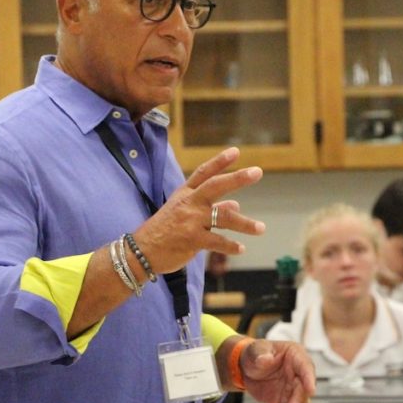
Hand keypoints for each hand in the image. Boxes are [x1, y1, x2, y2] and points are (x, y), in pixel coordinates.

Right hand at [134, 147, 264, 274]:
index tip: (236, 151)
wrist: (142, 251)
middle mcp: (189, 203)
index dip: (220, 161)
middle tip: (257, 172)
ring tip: (261, 229)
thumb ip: (211, 208)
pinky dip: (230, 246)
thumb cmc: (164, 231)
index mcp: (186, 194)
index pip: (204, 173)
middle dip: (237, 178)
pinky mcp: (192, 239)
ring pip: (223, 218)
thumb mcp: (184, 213)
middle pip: (216, 186)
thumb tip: (236, 205)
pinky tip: (240, 248)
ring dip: (245, 223)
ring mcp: (190, 221)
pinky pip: (217, 242)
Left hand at [240, 339, 315, 402]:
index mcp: (295, 355)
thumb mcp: (255, 350)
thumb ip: (260, 353)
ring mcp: (293, 388)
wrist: (246, 368)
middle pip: (304, 388)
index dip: (309, 378)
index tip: (311, 390)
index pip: (306, 366)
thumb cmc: (254, 353)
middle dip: (298, 401)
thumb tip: (265, 359)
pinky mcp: (285, 401)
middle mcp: (298, 373)